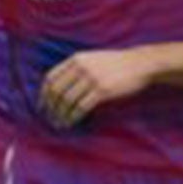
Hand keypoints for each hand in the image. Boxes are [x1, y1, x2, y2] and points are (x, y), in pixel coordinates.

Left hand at [39, 47, 155, 128]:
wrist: (140, 64)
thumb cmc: (117, 64)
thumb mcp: (93, 59)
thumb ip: (77, 68)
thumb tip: (61, 87)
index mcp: (76, 59)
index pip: (51, 77)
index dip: (43, 94)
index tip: (42, 107)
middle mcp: (81, 67)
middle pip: (56, 90)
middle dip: (50, 108)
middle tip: (50, 119)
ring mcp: (92, 78)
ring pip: (67, 100)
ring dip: (60, 115)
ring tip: (59, 124)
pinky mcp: (102, 90)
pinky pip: (81, 107)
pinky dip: (73, 117)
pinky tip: (71, 123)